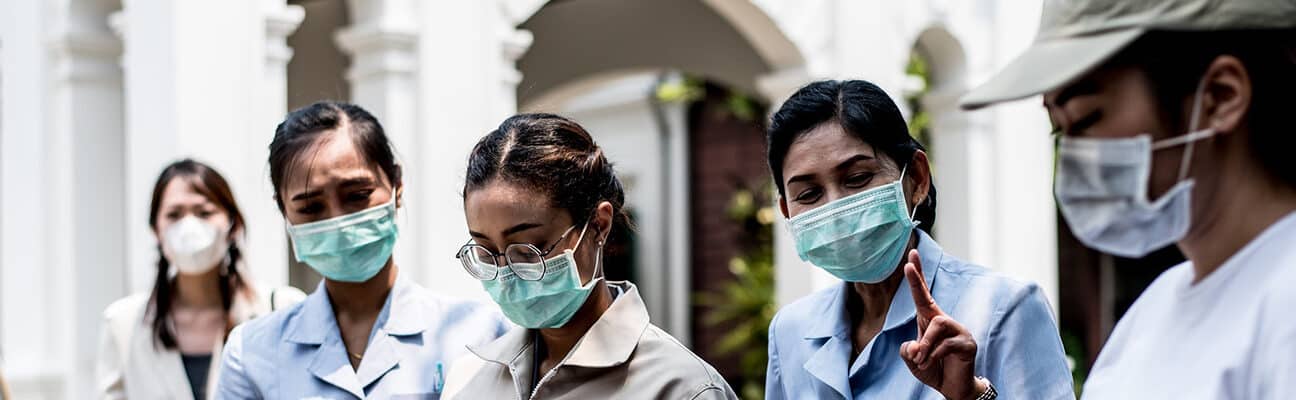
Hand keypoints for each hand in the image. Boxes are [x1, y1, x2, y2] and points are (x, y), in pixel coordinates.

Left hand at [898, 249, 985, 399]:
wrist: (953, 387)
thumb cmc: (933, 369)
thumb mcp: (913, 359)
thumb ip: (908, 351)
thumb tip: (915, 346)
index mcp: (929, 320)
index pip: (922, 294)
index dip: (916, 276)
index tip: (911, 255)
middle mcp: (944, 321)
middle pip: (929, 300)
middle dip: (916, 282)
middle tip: (907, 266)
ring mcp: (958, 330)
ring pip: (936, 326)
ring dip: (925, 345)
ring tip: (920, 360)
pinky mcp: (967, 343)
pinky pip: (946, 344)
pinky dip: (933, 355)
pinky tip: (931, 364)